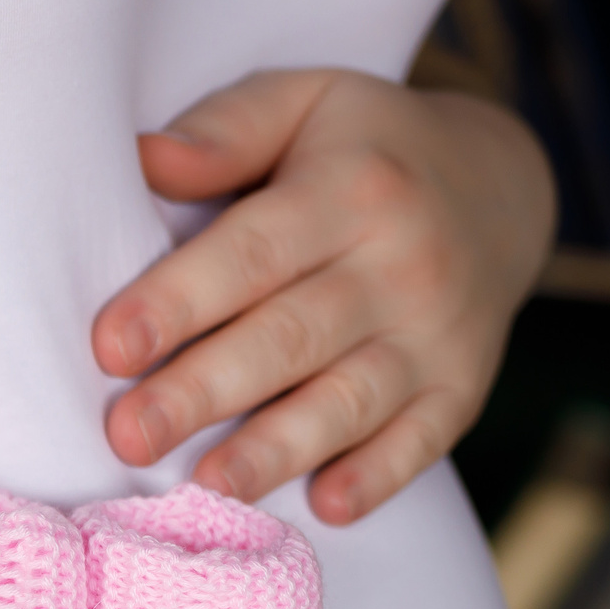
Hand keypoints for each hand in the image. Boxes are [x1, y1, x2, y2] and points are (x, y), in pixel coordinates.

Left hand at [92, 68, 553, 525]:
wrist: (498, 187)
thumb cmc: (361, 152)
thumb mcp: (304, 104)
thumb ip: (225, 131)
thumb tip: (143, 157)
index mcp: (352, 189)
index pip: (254, 252)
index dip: (181, 301)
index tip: (111, 346)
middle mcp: (403, 264)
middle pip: (290, 337)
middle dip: (205, 391)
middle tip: (130, 436)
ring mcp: (437, 334)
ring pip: (349, 400)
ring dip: (276, 450)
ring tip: (207, 487)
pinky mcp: (462, 388)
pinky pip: (423, 441)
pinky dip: (378, 476)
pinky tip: (327, 504)